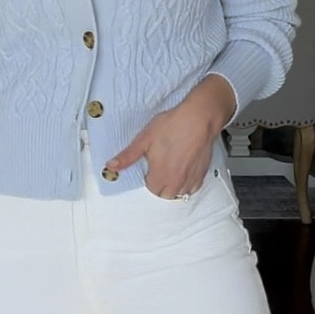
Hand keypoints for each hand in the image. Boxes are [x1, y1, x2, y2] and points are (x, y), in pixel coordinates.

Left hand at [105, 76, 234, 198]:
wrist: (198, 118)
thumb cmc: (173, 125)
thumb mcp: (144, 138)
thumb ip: (128, 156)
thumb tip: (112, 166)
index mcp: (160, 175)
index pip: (151, 190)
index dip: (149, 179)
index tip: (150, 169)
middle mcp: (176, 181)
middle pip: (165, 195)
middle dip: (160, 186)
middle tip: (160, 170)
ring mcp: (190, 178)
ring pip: (180, 194)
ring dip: (174, 187)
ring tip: (171, 171)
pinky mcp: (202, 174)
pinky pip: (193, 188)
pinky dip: (187, 185)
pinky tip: (184, 172)